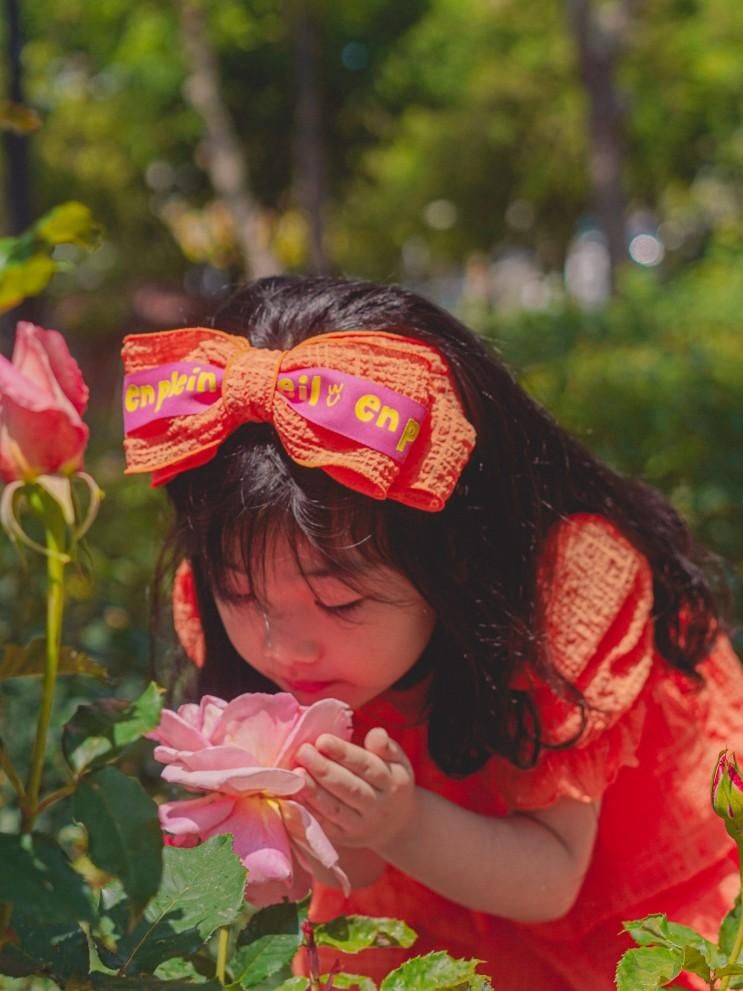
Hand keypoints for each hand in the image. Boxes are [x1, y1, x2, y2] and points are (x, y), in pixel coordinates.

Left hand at [294, 727, 416, 850]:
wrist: (396, 826)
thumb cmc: (389, 783)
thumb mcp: (397, 761)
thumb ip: (386, 746)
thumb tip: (376, 734)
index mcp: (392, 783)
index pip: (367, 766)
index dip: (344, 753)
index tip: (322, 740)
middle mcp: (377, 807)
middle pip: (349, 788)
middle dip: (324, 770)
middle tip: (303, 752)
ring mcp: (360, 826)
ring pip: (335, 809)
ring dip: (313, 792)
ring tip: (295, 773)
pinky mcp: (344, 838)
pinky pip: (324, 826)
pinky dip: (307, 812)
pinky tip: (293, 796)